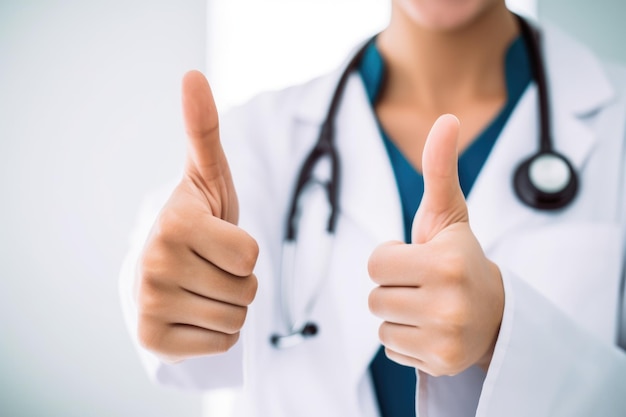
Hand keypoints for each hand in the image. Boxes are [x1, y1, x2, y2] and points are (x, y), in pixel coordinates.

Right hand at [137, 71, 258, 362]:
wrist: (162, 265)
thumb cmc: (197, 219)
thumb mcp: (208, 177)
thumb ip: (204, 129)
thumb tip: (193, 75)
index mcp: (174, 224)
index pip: (250, 255)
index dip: (244, 249)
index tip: (218, 239)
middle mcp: (154, 266)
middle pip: (246, 290)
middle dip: (237, 278)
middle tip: (209, 265)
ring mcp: (150, 306)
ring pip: (237, 319)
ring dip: (229, 304)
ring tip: (202, 286)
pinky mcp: (154, 340)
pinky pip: (222, 343)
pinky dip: (217, 331)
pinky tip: (193, 311)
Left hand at [368, 114, 503, 375]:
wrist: (493, 311)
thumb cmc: (459, 256)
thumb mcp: (448, 213)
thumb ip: (440, 169)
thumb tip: (447, 118)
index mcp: (446, 263)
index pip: (376, 264)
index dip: (391, 259)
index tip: (418, 259)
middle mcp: (449, 304)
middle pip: (375, 297)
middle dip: (394, 288)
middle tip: (425, 285)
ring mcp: (446, 338)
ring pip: (380, 324)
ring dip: (397, 314)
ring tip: (428, 306)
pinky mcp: (441, 364)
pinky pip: (391, 348)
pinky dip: (405, 339)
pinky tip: (430, 329)